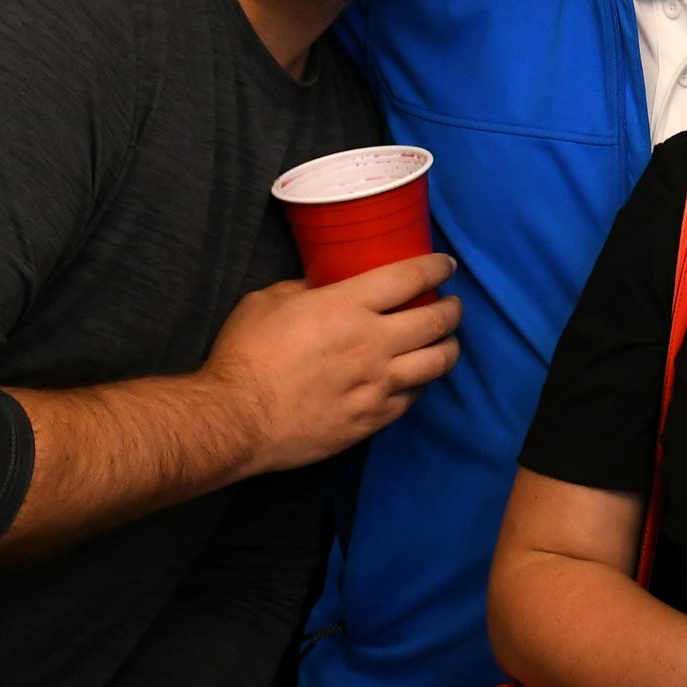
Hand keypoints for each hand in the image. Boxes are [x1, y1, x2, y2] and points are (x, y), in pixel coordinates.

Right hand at [202, 254, 460, 476]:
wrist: (234, 420)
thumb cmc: (244, 356)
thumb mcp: (267, 301)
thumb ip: (305, 289)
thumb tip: (323, 286)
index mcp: (347, 305)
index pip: (411, 277)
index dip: (437, 267)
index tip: (447, 266)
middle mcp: (373, 342)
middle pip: (437, 321)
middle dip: (453, 309)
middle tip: (452, 305)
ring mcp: (376, 384)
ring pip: (437, 363)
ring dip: (449, 348)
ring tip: (446, 342)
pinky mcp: (371, 419)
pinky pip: (412, 399)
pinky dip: (419, 385)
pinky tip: (414, 379)